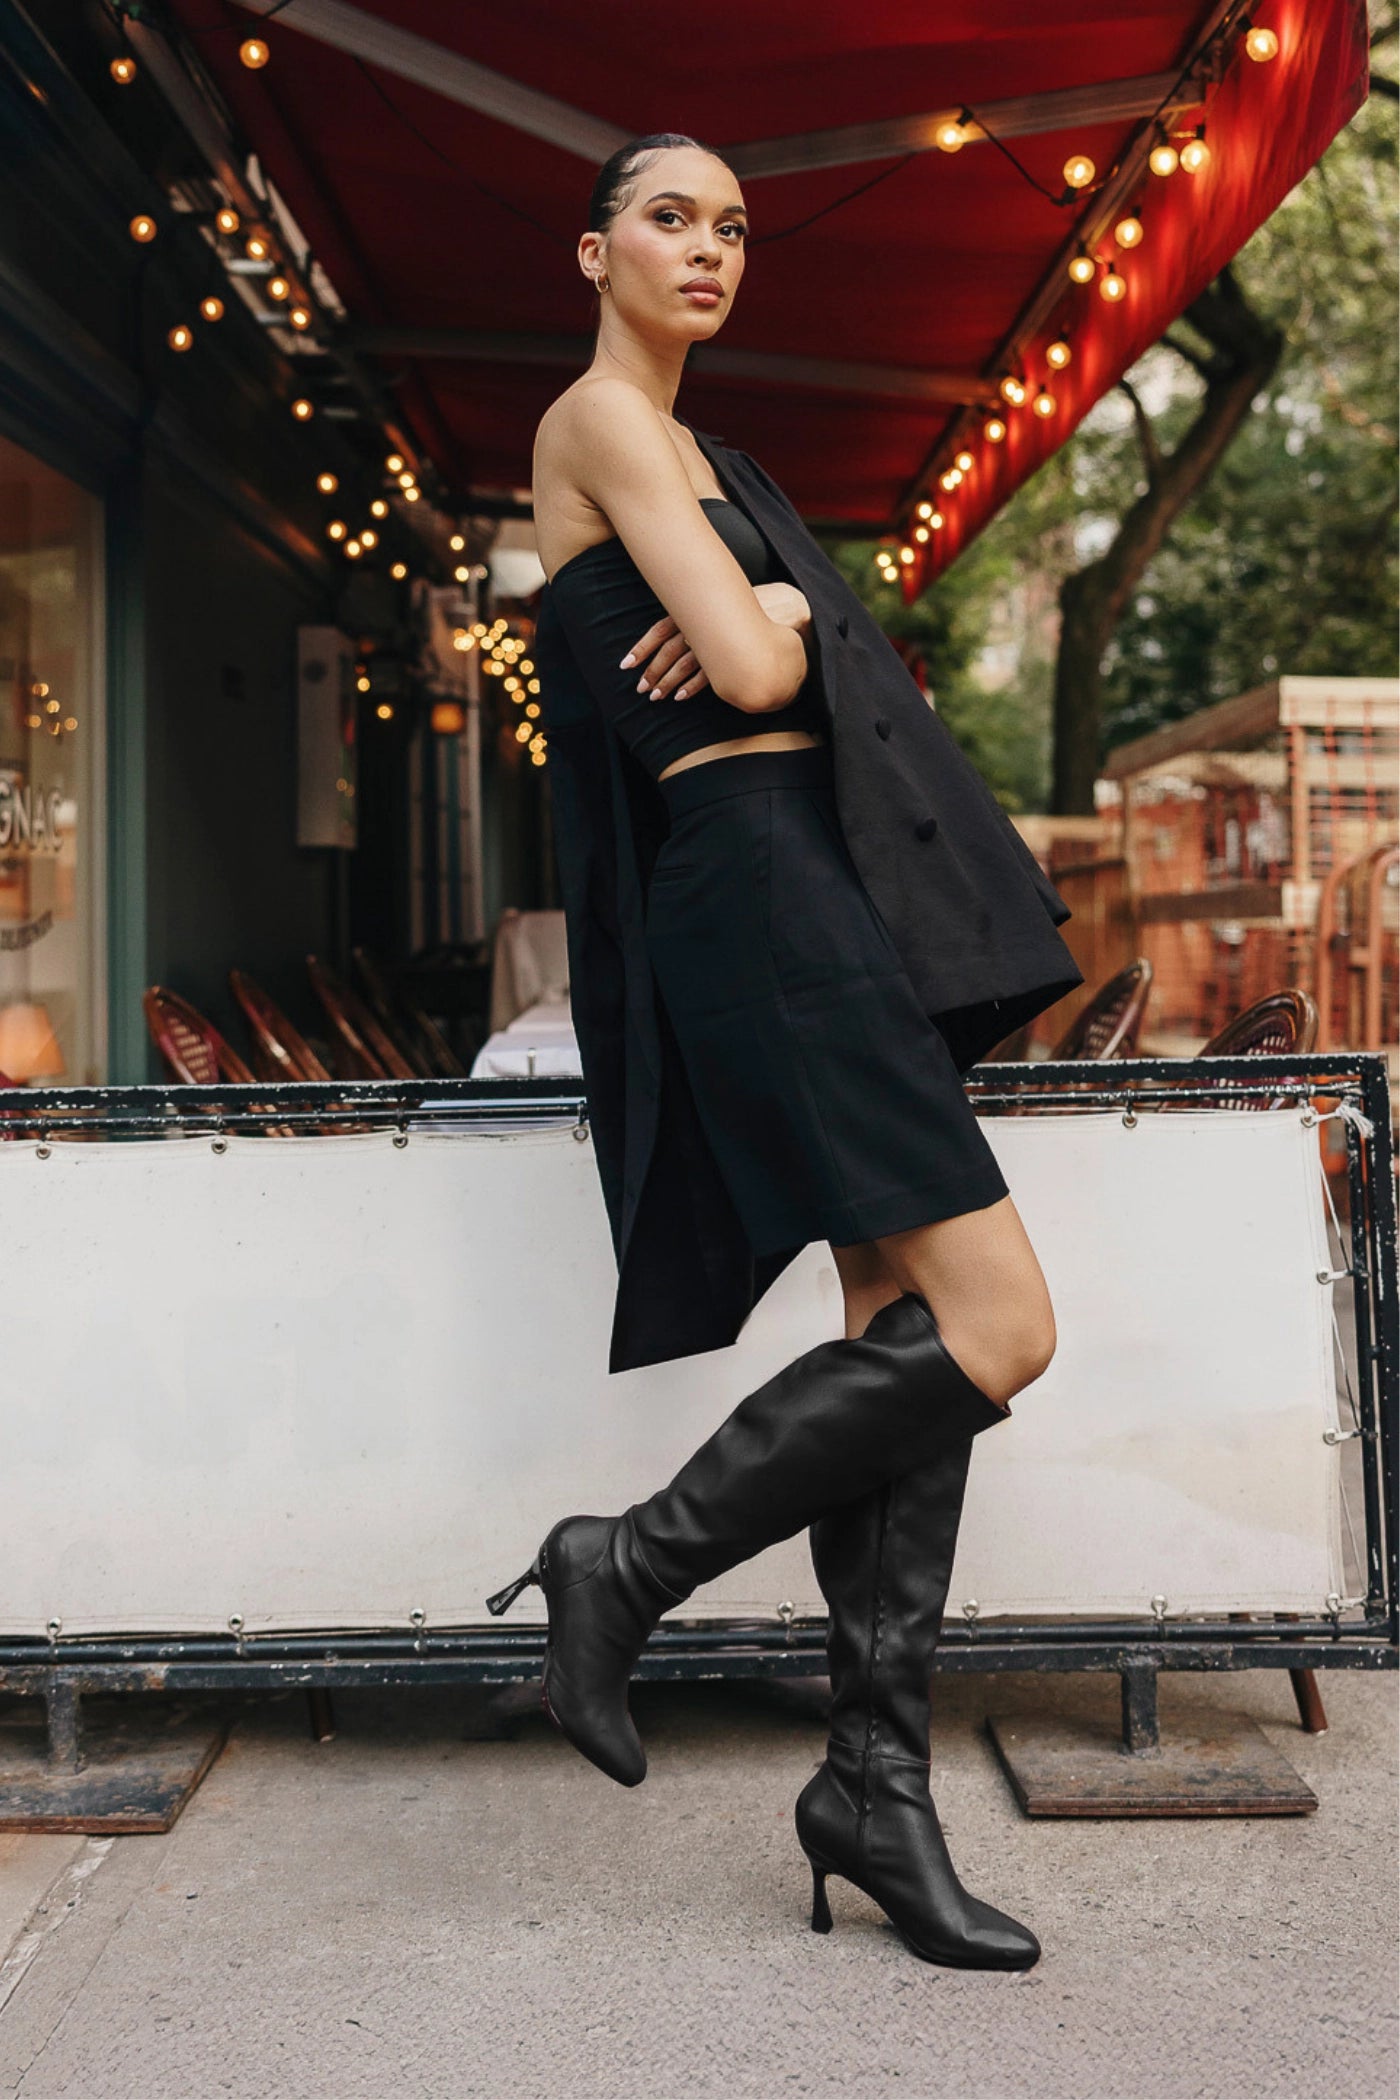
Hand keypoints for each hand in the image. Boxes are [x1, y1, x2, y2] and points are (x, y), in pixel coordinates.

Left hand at [619, 581, 813, 702]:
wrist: (780, 607)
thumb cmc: (744, 608)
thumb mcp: (715, 607)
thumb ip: (695, 617)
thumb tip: (675, 629)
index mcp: (694, 612)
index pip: (659, 631)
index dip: (642, 648)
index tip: (626, 664)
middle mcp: (700, 626)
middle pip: (667, 652)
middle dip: (652, 671)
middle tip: (640, 688)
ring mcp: (715, 643)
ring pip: (683, 665)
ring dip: (667, 682)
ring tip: (655, 697)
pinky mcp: (730, 657)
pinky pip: (705, 675)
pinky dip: (690, 686)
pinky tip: (680, 697)